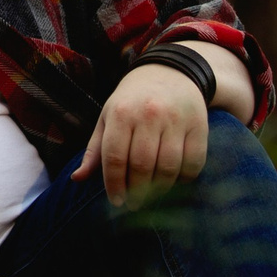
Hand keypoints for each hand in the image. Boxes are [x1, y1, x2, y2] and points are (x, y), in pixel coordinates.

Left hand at [70, 62, 211, 206]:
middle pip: (142, 166)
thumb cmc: (132, 102)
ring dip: (160, 189)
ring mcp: (176, 120)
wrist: (170, 72)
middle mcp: (149, 115)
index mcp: (121, 113)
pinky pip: (193, 163)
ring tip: (152, 195)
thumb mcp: (108, 118)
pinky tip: (174, 180)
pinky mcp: (199, 126)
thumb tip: (77, 179)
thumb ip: (95, 150)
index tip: (116, 202)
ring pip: (169, 167)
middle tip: (134, 204)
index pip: (115, 158)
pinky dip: (184, 179)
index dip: (114, 185)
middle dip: (137, 192)